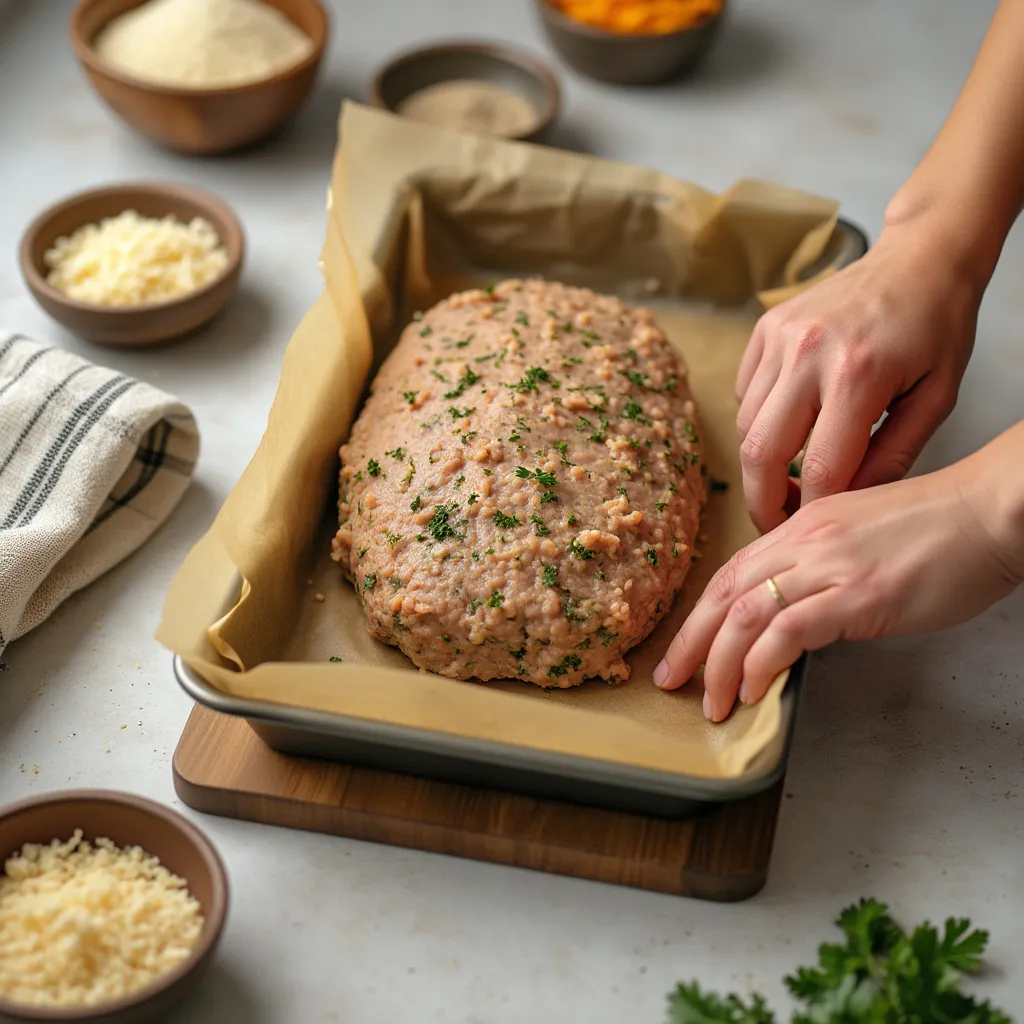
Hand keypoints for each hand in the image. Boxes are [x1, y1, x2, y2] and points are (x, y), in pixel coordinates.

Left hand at [653, 452, 1022, 720]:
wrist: (989, 512)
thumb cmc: (938, 530)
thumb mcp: (859, 538)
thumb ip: (820, 568)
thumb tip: (797, 612)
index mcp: (802, 528)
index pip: (731, 574)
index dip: (699, 616)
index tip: (682, 650)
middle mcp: (805, 542)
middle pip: (725, 594)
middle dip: (690, 643)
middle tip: (671, 681)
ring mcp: (829, 566)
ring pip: (747, 614)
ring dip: (720, 664)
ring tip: (711, 701)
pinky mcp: (858, 594)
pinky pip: (789, 629)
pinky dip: (761, 662)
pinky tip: (752, 688)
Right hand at [736, 227, 980, 532]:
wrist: (918, 260)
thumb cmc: (936, 328)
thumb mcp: (936, 401)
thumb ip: (890, 458)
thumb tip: (844, 503)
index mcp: (858, 375)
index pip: (821, 468)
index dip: (811, 510)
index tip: (811, 526)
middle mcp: (809, 354)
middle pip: (760, 453)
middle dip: (762, 500)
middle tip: (774, 521)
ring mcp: (780, 338)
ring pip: (746, 426)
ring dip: (761, 460)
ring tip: (788, 473)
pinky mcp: (765, 329)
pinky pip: (744, 394)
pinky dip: (759, 420)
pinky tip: (789, 421)